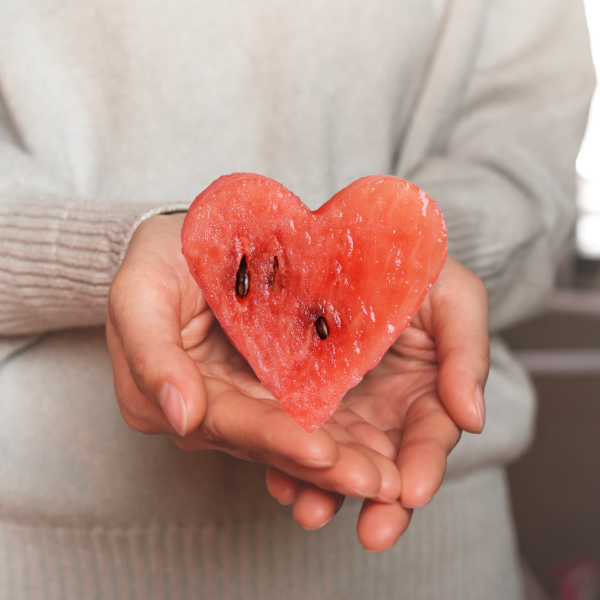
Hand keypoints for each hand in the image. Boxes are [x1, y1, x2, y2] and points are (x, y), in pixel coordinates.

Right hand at [107, 213, 400, 501]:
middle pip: (266, 442)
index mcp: (166, 397)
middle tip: (375, 482)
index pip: (226, 422)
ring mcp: (243, 399)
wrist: (186, 240)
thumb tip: (180, 417)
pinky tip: (382, 447)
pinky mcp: (272, 385)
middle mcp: (208, 409)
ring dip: (341, 459)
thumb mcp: (138, 292)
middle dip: (322, 465)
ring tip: (388, 476)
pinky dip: (343, 431)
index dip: (273, 438)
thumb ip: (149, 353)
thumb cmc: (157, 259)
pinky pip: (307, 411)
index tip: (321, 453)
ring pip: (292, 436)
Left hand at [265, 255, 488, 550]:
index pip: (428, 440)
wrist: (366, 244)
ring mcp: (340, 407)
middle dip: (377, 501)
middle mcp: (383, 410)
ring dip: (326, 490)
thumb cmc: (418, 271)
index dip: (424, 466)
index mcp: (424, 394)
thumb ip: (468, 355)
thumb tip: (474, 418)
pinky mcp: (300, 395)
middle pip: (383, 465)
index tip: (411, 492)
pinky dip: (287, 458)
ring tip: (311, 510)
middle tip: (371, 530)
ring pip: (336, 459)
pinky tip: (279, 477)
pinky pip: (294, 432)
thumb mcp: (455, 300)